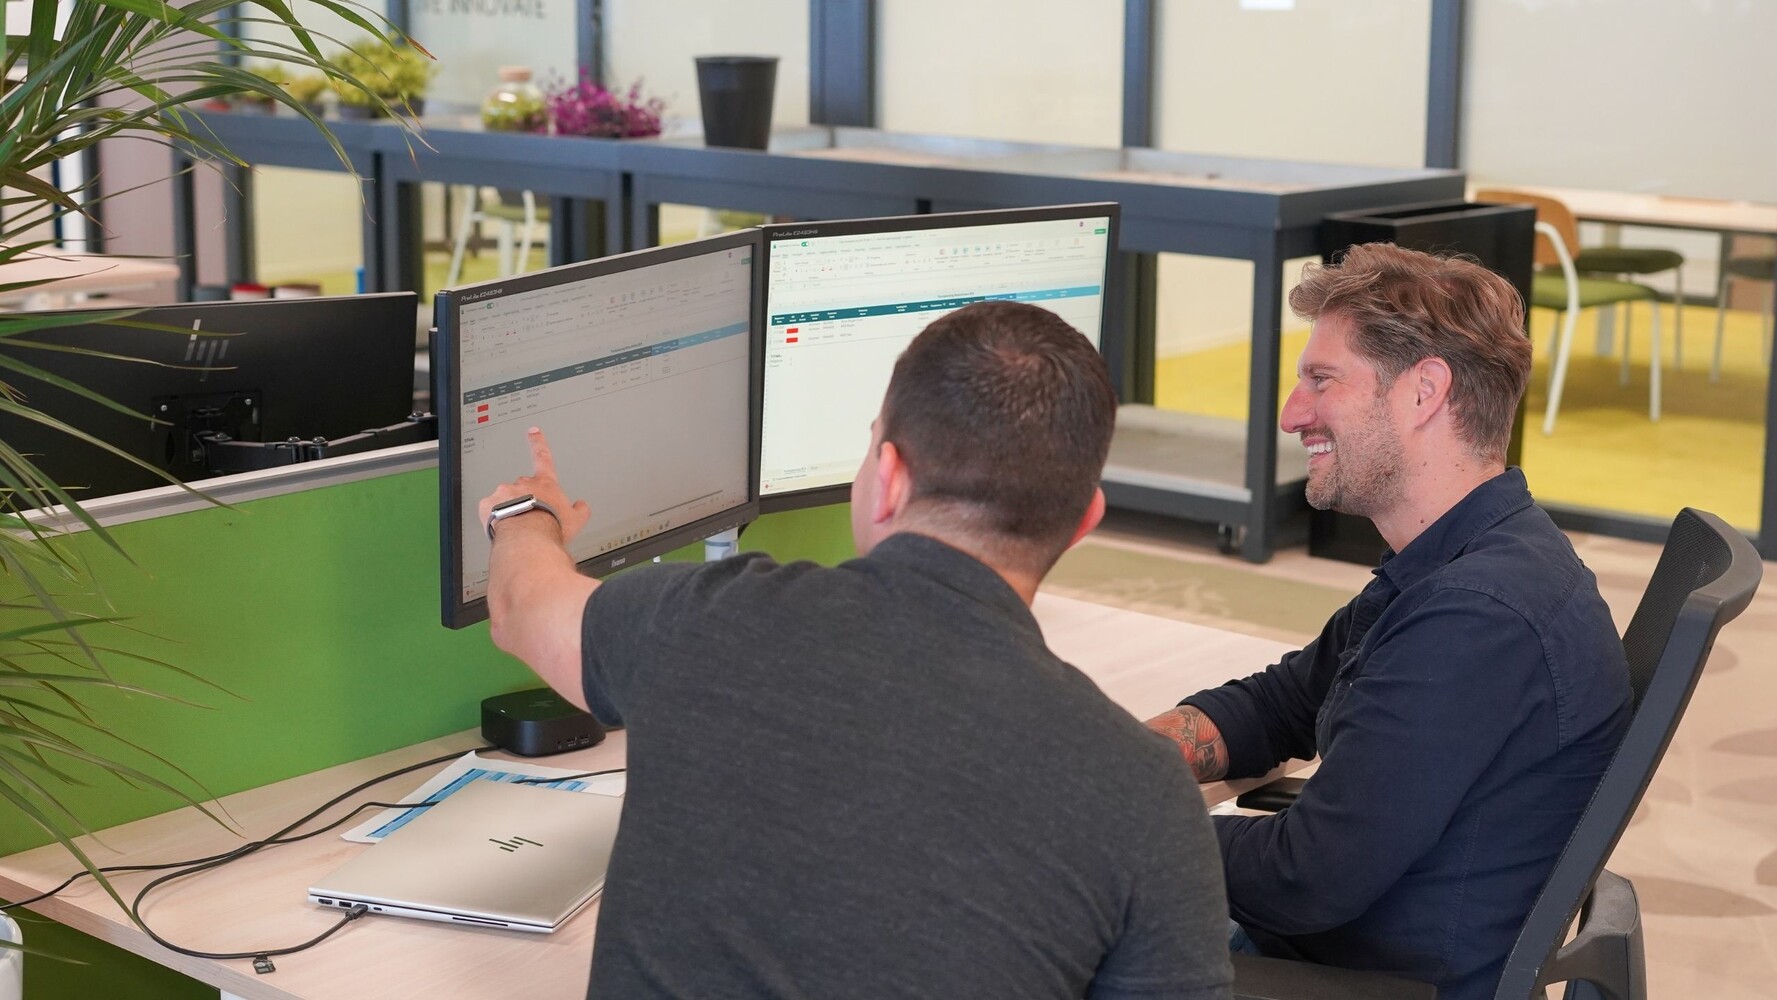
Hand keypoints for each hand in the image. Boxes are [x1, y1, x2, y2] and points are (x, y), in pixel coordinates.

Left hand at [478, 427, 591, 543]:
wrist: (529, 538)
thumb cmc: (551, 527)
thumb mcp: (576, 520)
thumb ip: (580, 510)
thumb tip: (582, 506)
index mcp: (545, 484)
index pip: (543, 458)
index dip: (538, 443)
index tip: (533, 432)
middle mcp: (523, 484)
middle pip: (522, 488)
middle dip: (524, 499)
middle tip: (530, 518)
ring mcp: (504, 492)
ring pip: (504, 500)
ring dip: (509, 510)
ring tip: (518, 527)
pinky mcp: (488, 504)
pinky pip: (489, 510)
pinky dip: (494, 518)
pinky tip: (503, 528)